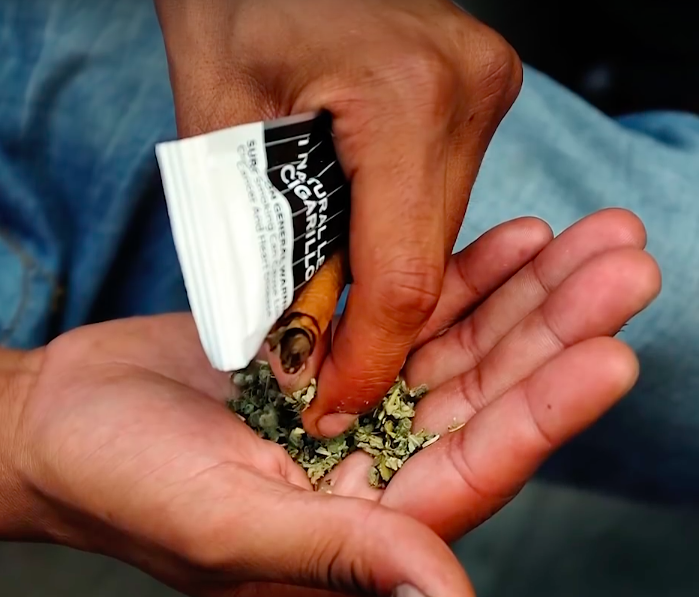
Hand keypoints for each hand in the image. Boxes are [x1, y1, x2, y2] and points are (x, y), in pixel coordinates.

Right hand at [13, 209, 658, 596]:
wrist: (51, 421)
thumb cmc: (121, 487)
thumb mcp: (227, 527)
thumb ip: (345, 557)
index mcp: (359, 535)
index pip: (472, 472)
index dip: (544, 416)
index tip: (611, 354)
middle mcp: (373, 478)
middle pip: (487, 402)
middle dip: (557, 336)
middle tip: (625, 265)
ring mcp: (354, 414)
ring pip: (462, 353)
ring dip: (528, 297)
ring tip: (594, 238)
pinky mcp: (329, 359)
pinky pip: (409, 317)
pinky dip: (461, 278)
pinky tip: (513, 239)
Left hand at [155, 0, 522, 433]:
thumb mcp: (213, 117)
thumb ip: (242, 236)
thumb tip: (268, 345)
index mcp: (404, 100)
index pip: (401, 277)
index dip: (367, 361)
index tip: (330, 408)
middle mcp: (469, 92)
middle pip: (426, 262)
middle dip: (371, 333)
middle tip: (317, 384)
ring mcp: (485, 87)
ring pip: (437, 236)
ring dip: (382, 290)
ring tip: (327, 331)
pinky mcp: (479, 91)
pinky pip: (437, 198)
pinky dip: (394, 241)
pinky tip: (353, 267)